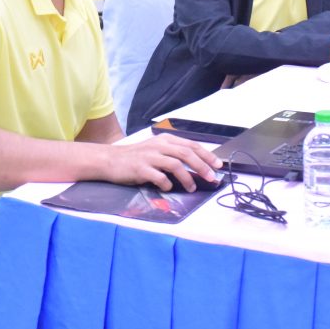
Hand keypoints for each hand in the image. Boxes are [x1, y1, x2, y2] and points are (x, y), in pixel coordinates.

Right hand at [106, 133, 222, 192]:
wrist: (111, 160)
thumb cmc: (137, 157)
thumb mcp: (157, 150)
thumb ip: (174, 154)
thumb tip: (197, 166)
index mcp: (165, 140)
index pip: (191, 145)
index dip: (206, 155)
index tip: (218, 165)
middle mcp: (159, 145)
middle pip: (186, 153)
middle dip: (202, 166)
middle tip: (212, 177)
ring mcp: (150, 156)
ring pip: (175, 164)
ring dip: (187, 177)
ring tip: (192, 187)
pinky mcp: (141, 169)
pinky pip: (159, 177)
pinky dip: (167, 184)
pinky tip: (168, 188)